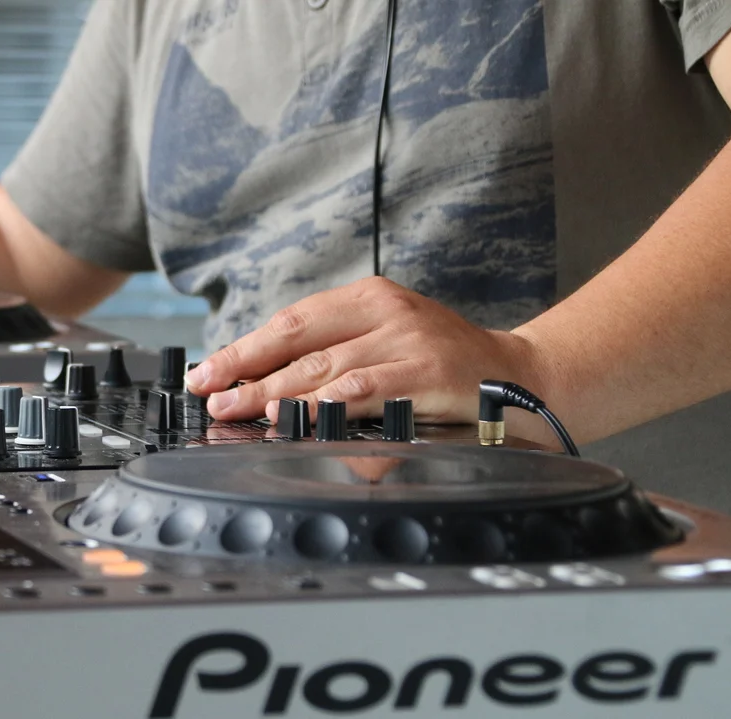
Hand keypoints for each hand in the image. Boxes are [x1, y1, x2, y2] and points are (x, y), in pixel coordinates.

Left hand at [184, 277, 547, 425]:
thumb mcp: (387, 345)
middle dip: (248, 373)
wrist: (524, 377)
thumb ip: (336, 358)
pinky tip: (306, 415)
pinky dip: (334, 403)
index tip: (206, 372)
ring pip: (327, 368)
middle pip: (300, 343)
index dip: (244, 348)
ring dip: (278, 394)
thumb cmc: (444, 368)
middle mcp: (386, 311)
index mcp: (369, 298)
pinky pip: (371, 388)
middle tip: (212, 397)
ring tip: (241, 410)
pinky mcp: (430, 373)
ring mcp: (409, 340)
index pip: (292, 322)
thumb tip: (262, 386)